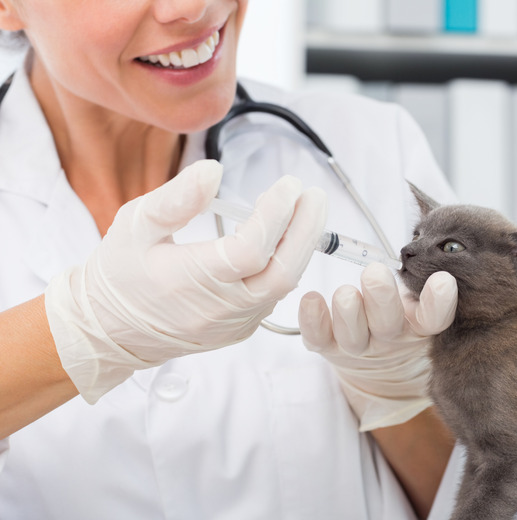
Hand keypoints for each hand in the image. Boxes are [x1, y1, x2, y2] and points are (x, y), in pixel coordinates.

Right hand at [45, 160, 326, 403]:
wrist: (110, 329)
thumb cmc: (120, 272)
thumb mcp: (135, 225)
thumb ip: (176, 199)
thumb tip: (215, 170)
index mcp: (190, 281)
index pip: (250, 250)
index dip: (276, 216)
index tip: (289, 185)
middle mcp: (219, 309)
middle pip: (282, 272)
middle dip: (307, 231)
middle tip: (315, 195)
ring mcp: (234, 323)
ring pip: (283, 286)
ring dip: (300, 246)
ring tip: (307, 209)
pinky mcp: (241, 329)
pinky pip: (273, 296)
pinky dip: (285, 263)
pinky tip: (287, 237)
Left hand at [298, 263, 456, 430]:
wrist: (376, 359)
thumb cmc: (397, 311)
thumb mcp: (415, 296)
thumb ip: (419, 272)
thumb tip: (421, 243)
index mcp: (419, 325)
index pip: (434, 317)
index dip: (439, 302)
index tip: (442, 280)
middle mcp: (391, 338)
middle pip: (389, 325)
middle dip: (381, 298)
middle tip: (374, 272)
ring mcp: (358, 346)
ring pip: (353, 336)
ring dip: (348, 312)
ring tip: (345, 293)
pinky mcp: (328, 347)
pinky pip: (317, 339)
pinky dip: (312, 320)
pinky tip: (310, 299)